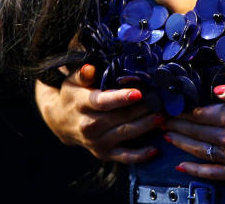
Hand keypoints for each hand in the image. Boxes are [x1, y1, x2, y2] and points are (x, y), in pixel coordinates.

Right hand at [36, 64, 164, 162]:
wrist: (61, 122)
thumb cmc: (73, 95)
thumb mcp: (73, 81)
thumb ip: (83, 74)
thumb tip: (90, 68)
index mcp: (83, 104)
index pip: (104, 101)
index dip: (121, 98)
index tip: (138, 93)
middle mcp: (89, 125)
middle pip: (120, 117)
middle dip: (143, 109)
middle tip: (161, 101)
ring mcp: (97, 142)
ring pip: (126, 134)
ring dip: (146, 126)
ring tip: (163, 117)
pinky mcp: (103, 153)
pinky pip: (124, 157)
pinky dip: (140, 155)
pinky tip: (155, 149)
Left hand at [163, 82, 224, 180]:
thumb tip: (216, 90)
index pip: (201, 112)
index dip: (184, 110)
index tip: (171, 106)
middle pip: (195, 130)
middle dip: (177, 125)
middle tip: (161, 121)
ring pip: (198, 149)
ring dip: (180, 142)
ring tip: (167, 137)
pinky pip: (210, 172)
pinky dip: (194, 169)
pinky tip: (182, 166)